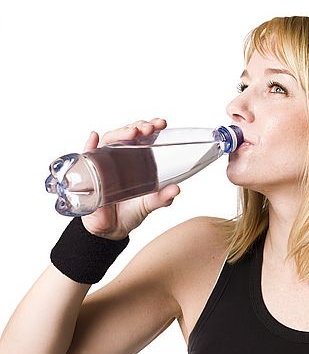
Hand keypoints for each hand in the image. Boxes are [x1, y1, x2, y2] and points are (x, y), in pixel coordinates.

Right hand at [81, 118, 180, 239]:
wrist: (112, 230)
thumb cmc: (131, 212)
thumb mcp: (149, 204)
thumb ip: (162, 198)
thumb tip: (176, 189)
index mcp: (136, 160)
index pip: (142, 137)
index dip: (150, 127)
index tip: (161, 124)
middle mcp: (120, 157)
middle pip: (126, 134)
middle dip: (138, 127)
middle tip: (148, 128)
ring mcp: (104, 163)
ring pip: (109, 141)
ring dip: (120, 133)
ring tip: (132, 131)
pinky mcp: (89, 173)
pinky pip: (87, 156)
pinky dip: (90, 145)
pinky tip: (94, 138)